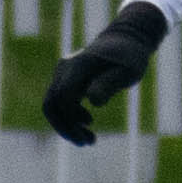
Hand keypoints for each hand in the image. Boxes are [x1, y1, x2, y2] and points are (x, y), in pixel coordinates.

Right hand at [42, 0, 168, 145]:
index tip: (88, 137)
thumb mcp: (127, 72)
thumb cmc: (130, 57)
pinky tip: (87, 124)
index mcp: (78, 66)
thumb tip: (92, 100)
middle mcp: (65, 67)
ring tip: (89, 139)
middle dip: (65, 128)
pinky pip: (59, 102)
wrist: (126, 40)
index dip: (70, 121)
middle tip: (86, 143)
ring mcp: (62, 72)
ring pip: (52, 105)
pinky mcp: (65, 78)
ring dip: (66, 125)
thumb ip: (110, 84)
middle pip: (51, 104)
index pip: (62, 97)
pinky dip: (68, 117)